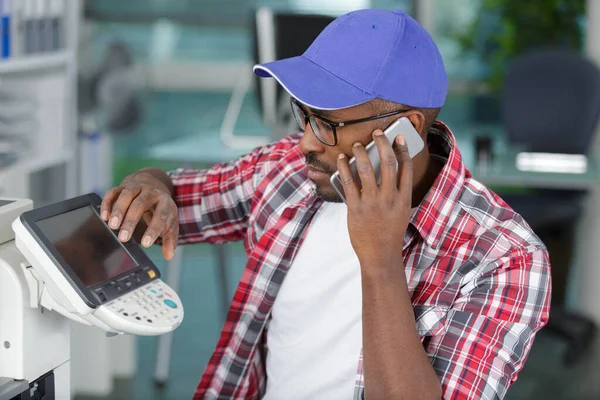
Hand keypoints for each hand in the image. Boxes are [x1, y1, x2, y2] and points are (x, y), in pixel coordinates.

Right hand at [100, 170, 178, 259]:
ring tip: (113, 226)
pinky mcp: (122, 186)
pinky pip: (113, 192)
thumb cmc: (161, 209)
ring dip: (118, 211)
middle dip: (131, 221)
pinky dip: (107, 203)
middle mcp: (151, 192)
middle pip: (140, 204)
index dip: (153, 229)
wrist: (153, 185)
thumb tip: (169, 256)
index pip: (161, 216)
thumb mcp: (170, 222)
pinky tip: (104, 217)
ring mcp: (136, 187)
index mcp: (165, 202)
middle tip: (123, 238)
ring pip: (126, 195)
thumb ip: (170, 239)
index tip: (145, 244)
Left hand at [337, 129, 412, 265]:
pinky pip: (349, 182)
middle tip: (377, 132)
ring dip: (362, 152)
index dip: (403, 149)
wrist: (380, 255)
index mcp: (404, 198)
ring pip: (368, 168)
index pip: (406, 167)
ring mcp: (372, 202)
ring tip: (357, 144)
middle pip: (388, 162)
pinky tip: (343, 159)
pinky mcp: (356, 207)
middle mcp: (390, 197)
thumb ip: (396, 194)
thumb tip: (385, 172)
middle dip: (383, 143)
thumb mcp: (400, 213)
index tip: (399, 137)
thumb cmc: (389, 233)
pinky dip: (345, 167)